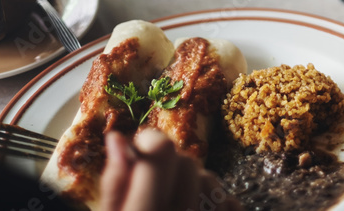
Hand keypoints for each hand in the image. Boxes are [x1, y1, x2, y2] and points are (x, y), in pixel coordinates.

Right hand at [100, 129, 240, 210]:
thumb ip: (114, 183)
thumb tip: (117, 138)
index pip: (161, 152)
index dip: (149, 141)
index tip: (141, 146)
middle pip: (186, 161)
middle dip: (169, 166)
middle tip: (153, 185)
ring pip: (209, 177)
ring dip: (192, 184)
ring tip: (173, 204)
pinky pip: (230, 199)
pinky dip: (213, 202)